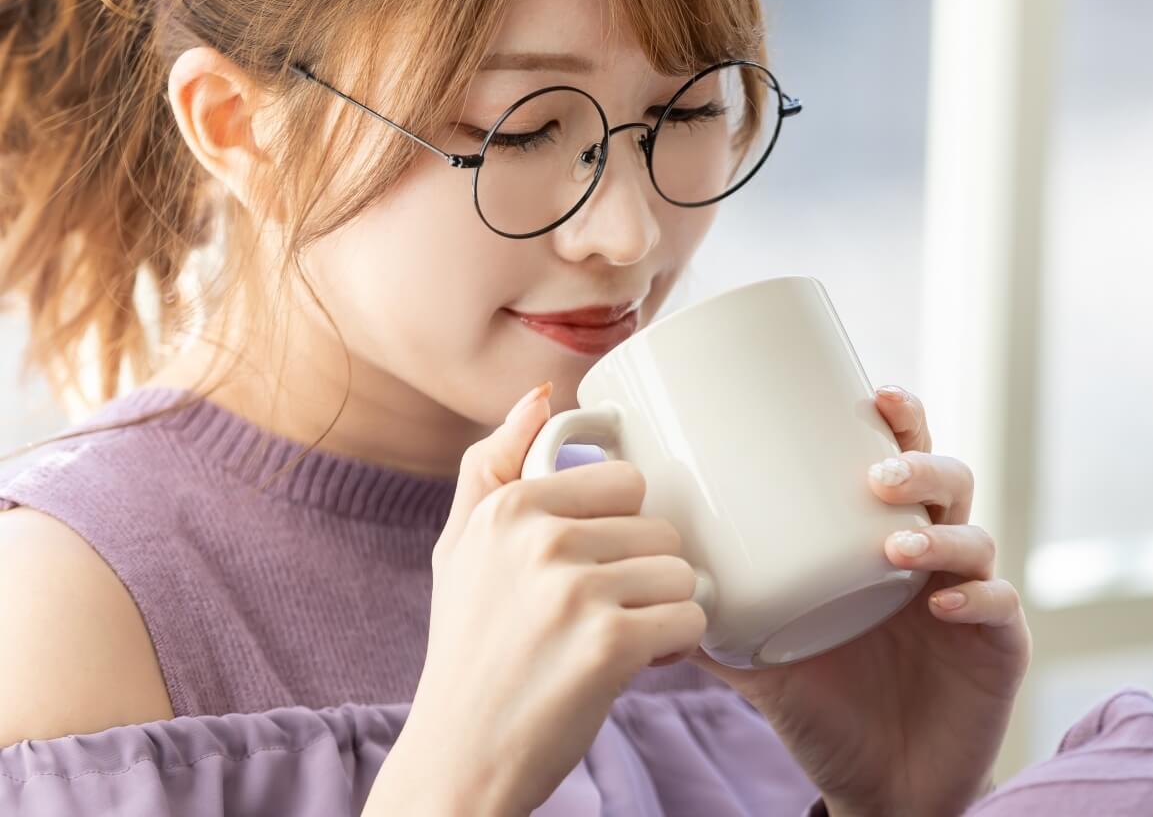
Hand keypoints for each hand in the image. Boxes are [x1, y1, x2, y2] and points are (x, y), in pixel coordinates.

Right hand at [374, 383, 706, 816]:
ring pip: (682, 572)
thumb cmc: (471, 651)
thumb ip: (492, 464)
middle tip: (601, 614)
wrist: (461, 757)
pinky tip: (632, 666)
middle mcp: (540, 538)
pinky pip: (692, 618)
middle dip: (644, 574)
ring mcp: (575, 589)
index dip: (619, 531)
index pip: (625, 481)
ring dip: (662, 612)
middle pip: (660, 527)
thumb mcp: (460, 549)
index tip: (588, 570)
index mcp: (509, 505)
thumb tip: (539, 395)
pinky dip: (674, 648)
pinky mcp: (610, 643)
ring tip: (614, 641)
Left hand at [688, 386, 1030, 816]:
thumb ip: (715, 619)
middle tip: (878, 473)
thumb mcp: (762, 661)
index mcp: (884, 543)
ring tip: (895, 547)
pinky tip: (942, 602)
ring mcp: (973, 600)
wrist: (881, 792)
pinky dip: (975, 596)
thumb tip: (648, 577)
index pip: (901, 463)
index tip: (870, 392)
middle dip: (920, 465)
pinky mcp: (1000, 647)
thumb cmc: (828, 709)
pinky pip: (999, 607)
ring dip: (938, 535)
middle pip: (949, 483)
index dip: (898, 421)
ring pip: (975, 538)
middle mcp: (936, 560)